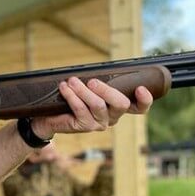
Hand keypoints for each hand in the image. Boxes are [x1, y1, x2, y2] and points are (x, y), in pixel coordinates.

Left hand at [31, 77, 152, 137]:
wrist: (50, 117)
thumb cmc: (72, 99)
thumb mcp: (88, 88)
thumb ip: (97, 82)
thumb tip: (97, 68)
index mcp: (118, 107)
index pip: (139, 108)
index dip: (145, 100)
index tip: (140, 88)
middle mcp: (112, 117)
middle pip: (120, 104)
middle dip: (107, 90)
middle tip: (92, 81)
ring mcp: (99, 124)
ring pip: (98, 105)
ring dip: (83, 90)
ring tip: (72, 81)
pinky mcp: (85, 126)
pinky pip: (80, 109)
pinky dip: (72, 95)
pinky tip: (64, 87)